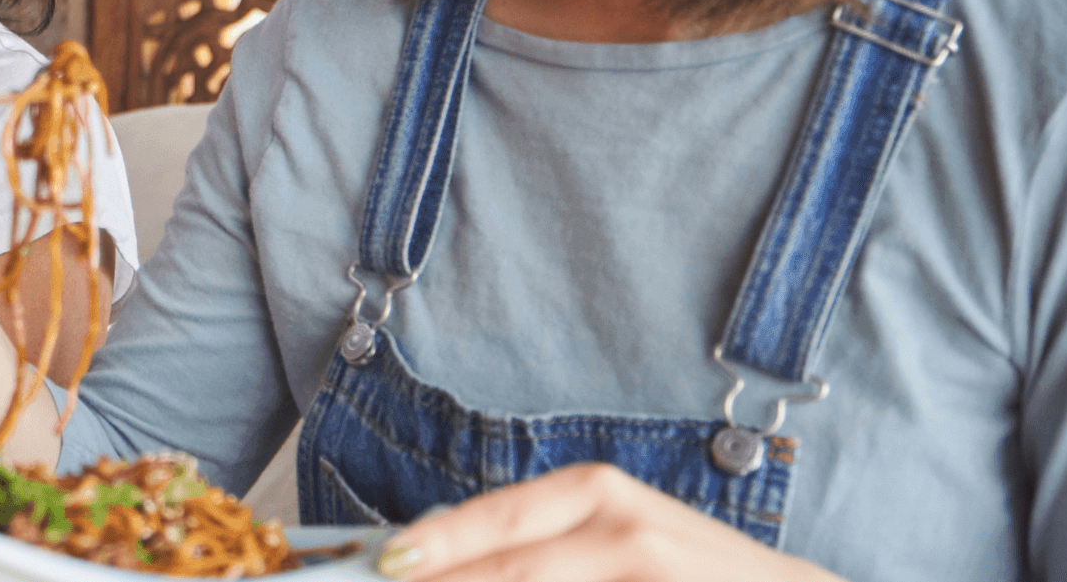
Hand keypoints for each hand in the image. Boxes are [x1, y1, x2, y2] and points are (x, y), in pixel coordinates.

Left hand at [372, 464, 840, 581]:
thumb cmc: (687, 569)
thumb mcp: (614, 532)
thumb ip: (535, 542)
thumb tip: (427, 558)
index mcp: (596, 493)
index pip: (494, 524)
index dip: (431, 548)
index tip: (379, 565)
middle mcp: (624, 532)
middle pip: (510, 573)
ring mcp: (652, 575)